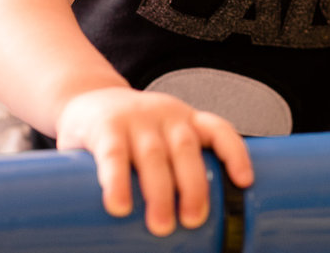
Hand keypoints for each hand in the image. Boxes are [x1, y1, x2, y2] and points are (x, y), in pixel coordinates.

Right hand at [55, 87, 253, 235]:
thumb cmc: (132, 131)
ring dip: (160, 192)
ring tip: (161, 225)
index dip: (235, 153)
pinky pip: (113, 154)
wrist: (85, 97)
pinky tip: (119, 206)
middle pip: (186, 149)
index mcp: (185, 120)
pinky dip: (118, 181)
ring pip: (153, 155)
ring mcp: (135, 120)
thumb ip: (175, 170)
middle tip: (194, 220)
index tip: (244, 182)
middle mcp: (165, 116)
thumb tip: (191, 233)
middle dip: (194, 187)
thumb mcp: (161, 137)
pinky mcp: (104, 128)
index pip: (219, 129)